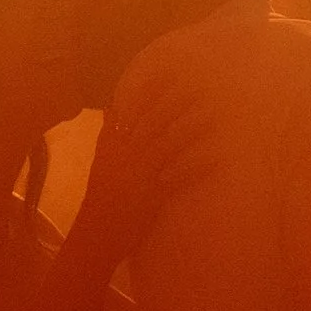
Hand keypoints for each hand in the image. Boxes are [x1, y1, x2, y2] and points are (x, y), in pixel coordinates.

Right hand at [68, 83, 217, 276]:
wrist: (95, 234)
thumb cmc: (99, 198)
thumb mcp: (100, 162)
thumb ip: (107, 134)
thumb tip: (111, 107)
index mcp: (114, 146)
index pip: (134, 112)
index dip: (153, 93)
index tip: (169, 75)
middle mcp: (127, 157)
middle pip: (154, 124)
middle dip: (176, 104)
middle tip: (198, 88)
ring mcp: (140, 176)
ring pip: (168, 146)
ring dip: (191, 130)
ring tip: (211, 116)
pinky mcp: (152, 196)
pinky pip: (178, 178)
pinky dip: (196, 166)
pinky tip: (215, 158)